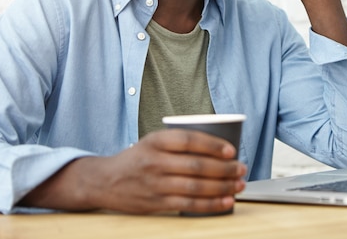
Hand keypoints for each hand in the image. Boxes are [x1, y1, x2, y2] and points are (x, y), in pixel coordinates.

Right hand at [21, 129, 246, 214]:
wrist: (105, 181)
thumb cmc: (139, 158)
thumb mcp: (154, 141)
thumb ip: (180, 142)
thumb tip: (221, 145)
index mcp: (156, 141)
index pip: (188, 140)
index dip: (213, 145)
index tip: (232, 150)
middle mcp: (154, 162)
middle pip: (196, 166)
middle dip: (224, 168)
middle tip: (241, 168)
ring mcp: (155, 184)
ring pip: (195, 187)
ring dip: (222, 187)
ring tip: (238, 185)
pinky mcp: (156, 203)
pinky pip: (188, 205)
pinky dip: (210, 204)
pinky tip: (226, 202)